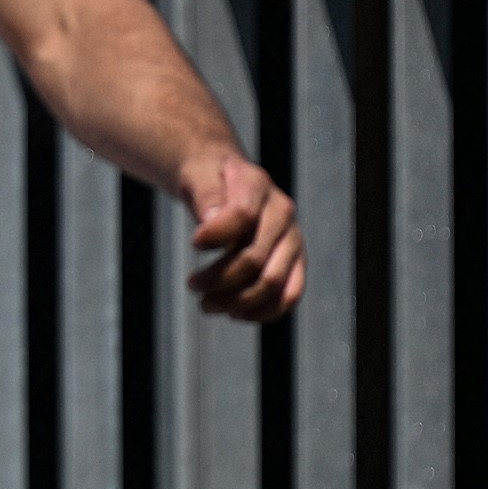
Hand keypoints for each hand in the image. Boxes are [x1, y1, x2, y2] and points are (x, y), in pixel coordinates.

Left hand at [185, 152, 303, 321]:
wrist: (228, 182)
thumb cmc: (209, 180)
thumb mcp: (199, 175)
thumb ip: (205, 193)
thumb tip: (210, 221)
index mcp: (257, 185)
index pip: (242, 214)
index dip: (217, 234)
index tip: (194, 244)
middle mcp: (281, 213)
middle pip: (254, 258)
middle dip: (217, 279)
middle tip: (192, 285)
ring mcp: (292, 239)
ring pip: (272, 283)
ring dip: (236, 302)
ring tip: (206, 304)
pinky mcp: (295, 262)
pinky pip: (288, 295)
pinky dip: (261, 311)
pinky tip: (233, 313)